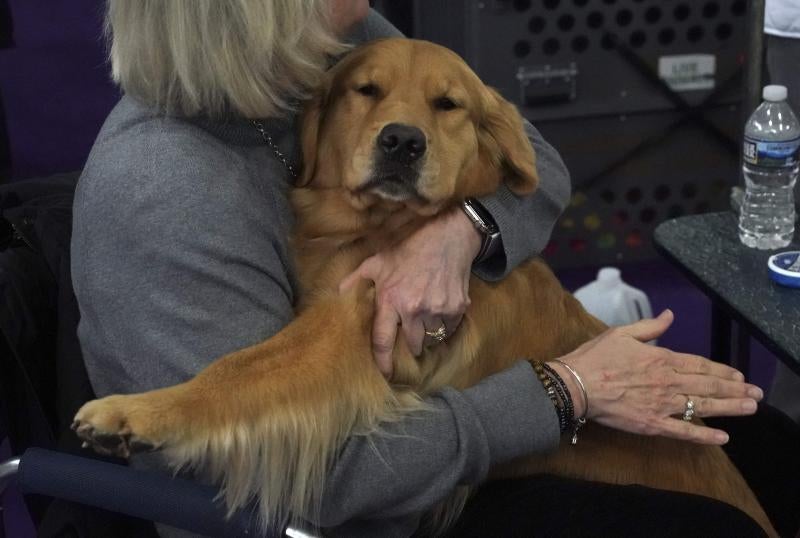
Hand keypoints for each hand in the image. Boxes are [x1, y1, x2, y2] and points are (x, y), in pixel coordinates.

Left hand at [340, 208, 481, 376]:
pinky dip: (446, 324)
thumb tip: (337, 293)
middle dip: (411, 345)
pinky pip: (450, 328)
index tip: (385, 373)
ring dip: (429, 333)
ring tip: (427, 318)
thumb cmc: (410, 248)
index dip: (383, 362)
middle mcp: (414, 309)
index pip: (382, 340)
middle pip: (412, 345)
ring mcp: (437, 309)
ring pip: (432, 337)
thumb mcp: (378, 260)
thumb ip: (356, 279)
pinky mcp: (457, 308)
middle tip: (411, 337)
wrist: (449, 236)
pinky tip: (441, 308)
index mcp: (391, 299)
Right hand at [548, 310, 762, 444]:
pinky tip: (723, 437)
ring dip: (729, 408)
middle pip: (708, 386)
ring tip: (750, 408)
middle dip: (735, 389)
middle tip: (757, 394)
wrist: (575, 384)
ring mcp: (662, 404)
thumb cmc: (595, 357)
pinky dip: (704, 435)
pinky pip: (683, 431)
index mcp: (662, 358)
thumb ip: (650, 327)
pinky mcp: (652, 424)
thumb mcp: (621, 333)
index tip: (740, 376)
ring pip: (702, 406)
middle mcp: (668, 381)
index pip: (700, 365)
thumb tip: (670, 316)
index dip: (723, 371)